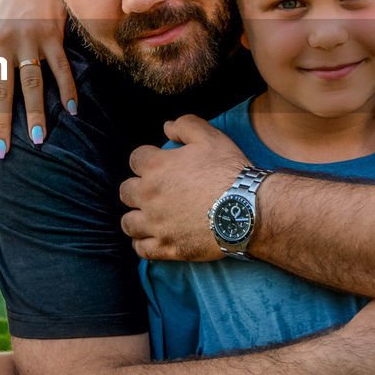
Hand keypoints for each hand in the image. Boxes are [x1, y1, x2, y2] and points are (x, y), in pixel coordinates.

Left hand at [0, 0, 75, 158]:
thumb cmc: (12, 7)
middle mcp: (2, 44)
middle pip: (1, 93)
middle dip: (2, 126)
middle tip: (3, 154)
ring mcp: (28, 38)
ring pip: (31, 84)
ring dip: (35, 113)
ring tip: (38, 139)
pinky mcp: (52, 33)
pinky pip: (60, 68)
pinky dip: (67, 90)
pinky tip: (72, 110)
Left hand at [120, 115, 250, 260]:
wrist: (248, 209)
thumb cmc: (229, 171)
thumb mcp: (210, 137)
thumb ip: (185, 125)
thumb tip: (167, 127)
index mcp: (156, 167)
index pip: (135, 159)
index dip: (147, 159)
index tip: (160, 164)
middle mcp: (149, 196)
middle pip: (126, 191)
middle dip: (137, 188)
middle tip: (156, 190)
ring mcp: (156, 224)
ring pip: (128, 222)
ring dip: (136, 217)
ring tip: (150, 215)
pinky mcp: (167, 247)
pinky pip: (141, 249)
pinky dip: (143, 243)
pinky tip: (151, 238)